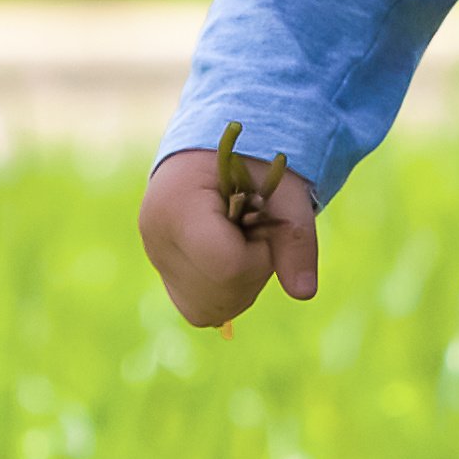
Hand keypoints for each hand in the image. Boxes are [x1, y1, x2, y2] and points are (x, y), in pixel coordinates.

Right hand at [141, 145, 318, 327]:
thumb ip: (297, 241)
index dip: (259, 256)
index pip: (226, 266)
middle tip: (252, 232)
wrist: (219, 148)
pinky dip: (223, 294)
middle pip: (216, 296)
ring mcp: (154, 256)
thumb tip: (304, 293)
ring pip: (205, 311)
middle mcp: (155, 236)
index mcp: (178, 205)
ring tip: (238, 243)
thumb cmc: (255, 163)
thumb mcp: (285, 193)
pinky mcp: (161, 269)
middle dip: (251, 274)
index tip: (261, 225)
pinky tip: (228, 259)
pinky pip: (197, 308)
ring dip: (238, 287)